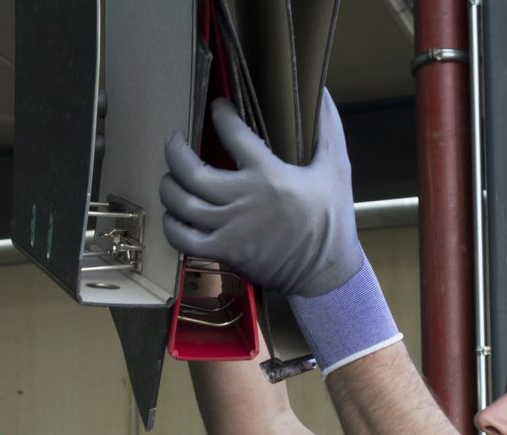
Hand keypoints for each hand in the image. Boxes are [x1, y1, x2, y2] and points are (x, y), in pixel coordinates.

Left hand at [160, 90, 362, 297]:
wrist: (326, 272)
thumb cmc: (332, 220)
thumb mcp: (337, 168)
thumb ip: (328, 128)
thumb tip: (322, 90)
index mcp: (268, 175)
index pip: (232, 133)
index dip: (220, 115)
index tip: (218, 108)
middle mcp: (243, 200)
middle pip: (190, 171)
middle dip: (174, 151)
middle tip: (175, 142)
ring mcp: (230, 229)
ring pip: (181, 204)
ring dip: (169, 187)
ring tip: (172, 178)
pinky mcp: (224, 252)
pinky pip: (182, 239)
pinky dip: (171, 226)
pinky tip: (174, 216)